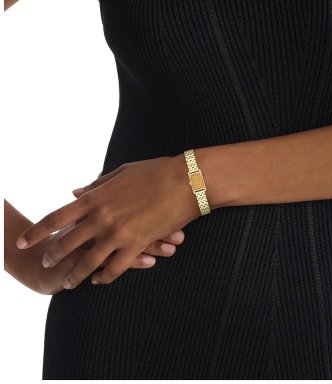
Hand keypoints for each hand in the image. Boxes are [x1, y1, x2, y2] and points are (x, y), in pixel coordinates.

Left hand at [16, 155, 199, 287]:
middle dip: (53, 255)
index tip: (22, 242)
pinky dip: (105, 276)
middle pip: (67, 242)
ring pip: (89, 261)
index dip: (36, 232)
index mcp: (96, 197)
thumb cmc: (155, 172)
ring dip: (76, 274)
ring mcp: (119, 233)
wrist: (186, 182)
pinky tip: (99, 280)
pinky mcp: (138, 244)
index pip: (56, 217)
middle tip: (45, 264)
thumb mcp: (121, 173)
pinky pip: (116, 267)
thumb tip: (75, 192)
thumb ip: (96, 186)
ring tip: (67, 283)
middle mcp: (102, 217)